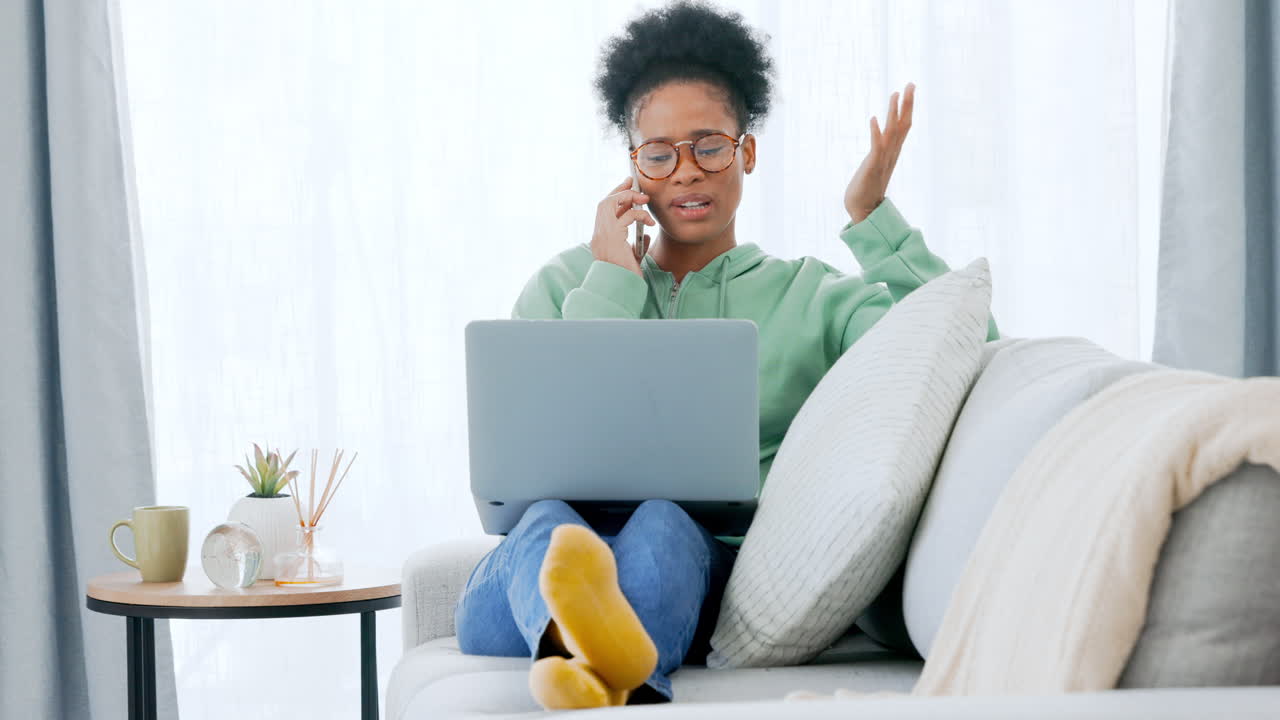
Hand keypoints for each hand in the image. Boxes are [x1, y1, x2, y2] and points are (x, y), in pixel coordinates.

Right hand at [593, 176, 655, 275]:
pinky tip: (649, 221)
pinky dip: (640, 214)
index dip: (614, 198)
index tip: (626, 188)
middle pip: (604, 203)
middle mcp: (598, 235)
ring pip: (610, 203)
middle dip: (619, 190)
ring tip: (643, 199)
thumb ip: (636, 246)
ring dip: (628, 196)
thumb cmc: (626, 277)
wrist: (621, 288)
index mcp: (600, 239)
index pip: (604, 212)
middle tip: (633, 183)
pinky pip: (627, 215)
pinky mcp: (613, 235)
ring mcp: (603, 234)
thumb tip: (645, 236)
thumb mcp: (632, 258)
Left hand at [844, 82, 914, 224]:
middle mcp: (891, 153)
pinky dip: (875, 133)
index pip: (904, 125)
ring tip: (894, 94)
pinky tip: (873, 119)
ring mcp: (883, 159)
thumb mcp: (876, 165)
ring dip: (892, 113)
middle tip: (911, 84)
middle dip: (907, 104)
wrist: (863, 210)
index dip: (907, 107)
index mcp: (892, 152)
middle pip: (903, 125)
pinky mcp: (872, 166)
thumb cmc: (867, 188)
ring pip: (892, 132)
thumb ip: (880, 153)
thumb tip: (882, 142)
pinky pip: (875, 147)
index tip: (910, 88)